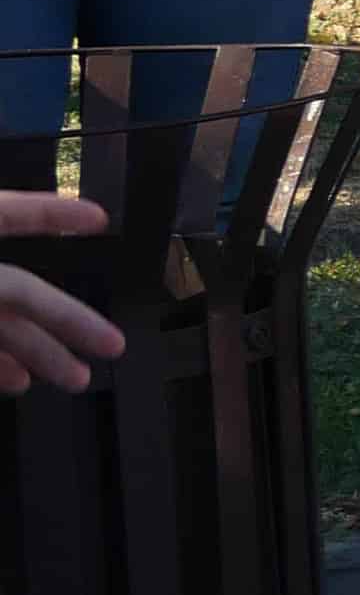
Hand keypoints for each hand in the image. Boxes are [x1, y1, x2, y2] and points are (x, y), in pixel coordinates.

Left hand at [0, 191, 123, 394]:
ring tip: (77, 379)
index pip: (6, 214)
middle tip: (114, 345)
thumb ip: (4, 284)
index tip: (100, 219)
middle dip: (67, 317)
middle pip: (17, 287)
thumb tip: (15, 287)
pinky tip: (19, 382)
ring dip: (37, 349)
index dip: (49, 213)